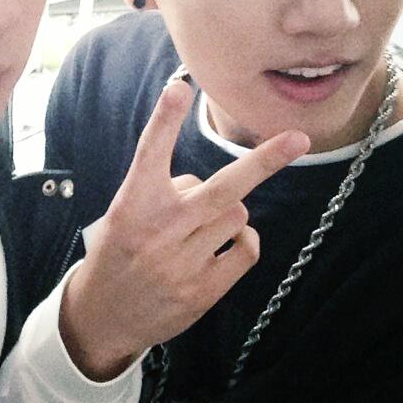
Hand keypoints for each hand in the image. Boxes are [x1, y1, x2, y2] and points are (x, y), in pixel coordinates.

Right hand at [59, 78, 309, 380]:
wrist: (104, 315)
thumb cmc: (120, 250)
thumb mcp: (125, 213)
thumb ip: (163, 192)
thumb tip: (206, 181)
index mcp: (132, 204)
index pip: (150, 153)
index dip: (165, 119)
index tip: (178, 87)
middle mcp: (158, 230)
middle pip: (221, 189)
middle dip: (263, 162)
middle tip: (298, 140)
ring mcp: (182, 263)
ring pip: (236, 215)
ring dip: (229, 212)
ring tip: (201, 227)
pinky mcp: (202, 291)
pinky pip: (245, 249)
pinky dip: (242, 239)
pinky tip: (223, 245)